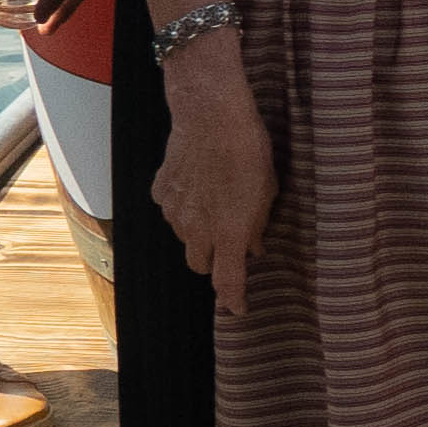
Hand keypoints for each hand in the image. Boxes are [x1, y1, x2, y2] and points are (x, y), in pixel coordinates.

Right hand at [155, 30, 276, 303]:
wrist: (211, 117)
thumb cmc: (248, 152)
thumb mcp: (267, 191)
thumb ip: (258, 224)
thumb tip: (254, 246)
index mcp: (228, 234)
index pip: (227, 281)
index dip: (232, 299)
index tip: (236, 309)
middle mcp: (195, 230)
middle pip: (198, 264)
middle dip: (213, 260)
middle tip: (229, 241)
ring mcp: (173, 212)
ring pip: (184, 236)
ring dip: (198, 230)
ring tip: (216, 199)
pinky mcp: (160, 192)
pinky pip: (171, 210)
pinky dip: (183, 205)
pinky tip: (198, 182)